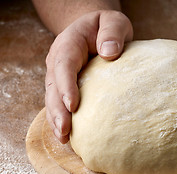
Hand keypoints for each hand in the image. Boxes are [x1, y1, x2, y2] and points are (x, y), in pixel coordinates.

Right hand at [45, 10, 132, 142]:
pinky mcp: (65, 85)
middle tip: (65, 131)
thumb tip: (109, 53)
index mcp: (69, 43)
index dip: (66, 85)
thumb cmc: (106, 27)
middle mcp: (59, 60)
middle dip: (58, 110)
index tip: (73, 105)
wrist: (95, 29)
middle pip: (53, 86)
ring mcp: (59, 74)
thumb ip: (112, 32)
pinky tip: (67, 136)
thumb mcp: (114, 21)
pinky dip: (61, 118)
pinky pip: (59, 102)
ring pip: (52, 98)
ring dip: (56, 119)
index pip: (64, 65)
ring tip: (64, 139)